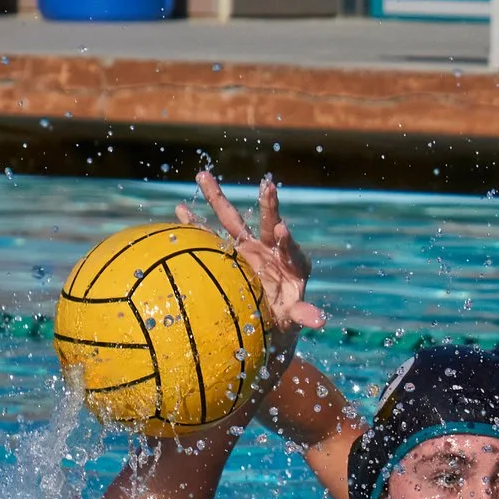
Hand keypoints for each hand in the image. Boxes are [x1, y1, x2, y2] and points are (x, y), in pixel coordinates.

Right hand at [178, 169, 324, 332]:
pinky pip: (211, 235)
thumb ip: (304, 314)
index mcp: (292, 263)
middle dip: (269, 204)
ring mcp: (249, 248)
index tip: (282, 230)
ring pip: (234, 221)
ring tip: (203, 176)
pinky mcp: (232, 252)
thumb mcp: (293, 316)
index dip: (286, 240)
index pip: (290, 248)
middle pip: (269, 222)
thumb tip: (319, 322)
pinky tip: (180, 208)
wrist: (268, 315)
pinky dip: (196, 223)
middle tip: (268, 186)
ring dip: (219, 199)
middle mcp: (271, 248)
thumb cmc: (284, 316)